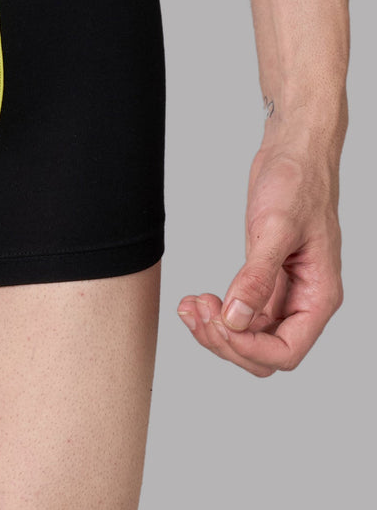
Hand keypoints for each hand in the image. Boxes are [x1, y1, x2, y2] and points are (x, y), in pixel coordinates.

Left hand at [177, 144, 342, 376]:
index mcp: (319, 296)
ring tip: (190, 304)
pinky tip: (194, 299)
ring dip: (215, 331)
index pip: (286, 351)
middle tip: (198, 309)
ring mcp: (282, 294)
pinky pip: (239, 315)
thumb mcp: (275, 229)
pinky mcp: (263, 282)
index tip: (219, 323)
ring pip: (247, 338)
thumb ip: (257, 277)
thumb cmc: (298, 183)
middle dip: (226, 341)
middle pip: (263, 354)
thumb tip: (237, 318)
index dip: (249, 348)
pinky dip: (214, 315)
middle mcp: (303, 302)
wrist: (293, 155)